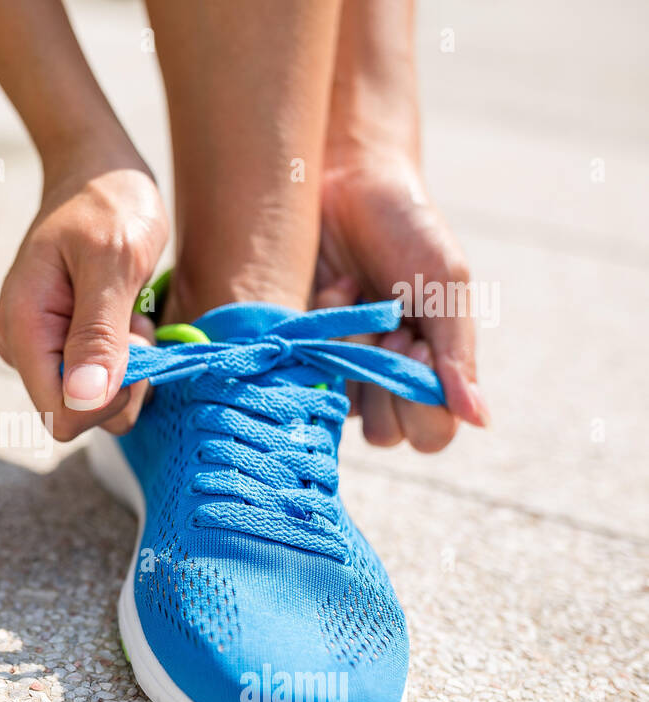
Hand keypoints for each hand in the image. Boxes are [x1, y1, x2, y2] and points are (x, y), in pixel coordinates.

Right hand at [0, 154, 167, 440]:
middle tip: (136, 324)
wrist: (97, 170)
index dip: (107, 400)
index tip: (136, 352)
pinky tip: (125, 315)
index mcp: (23, 327)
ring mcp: (37, 344)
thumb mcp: (114, 261)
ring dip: (126, 367)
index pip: (61, 415)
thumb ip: (99, 334)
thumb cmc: (108, 202)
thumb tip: (83, 401)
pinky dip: (122, 355)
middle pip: (77, 412)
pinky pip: (94, 377)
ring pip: (90, 398)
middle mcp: (21, 344)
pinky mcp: (56, 341)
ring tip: (130, 313)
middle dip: (121, 381)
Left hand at [315, 153, 489, 451]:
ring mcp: (339, 371)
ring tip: (363, 301)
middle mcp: (385, 381)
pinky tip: (337, 290)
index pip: (432, 435)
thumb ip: (458, 354)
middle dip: (386, 380)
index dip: (424, 403)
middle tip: (392, 326)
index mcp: (433, 372)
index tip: (420, 342)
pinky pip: (305, 373)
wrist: (350, 186)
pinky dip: (324, 331)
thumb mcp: (445, 287)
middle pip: (384, 434)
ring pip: (341, 410)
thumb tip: (482, 420)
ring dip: (353, 355)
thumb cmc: (410, 233)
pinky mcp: (299, 352)